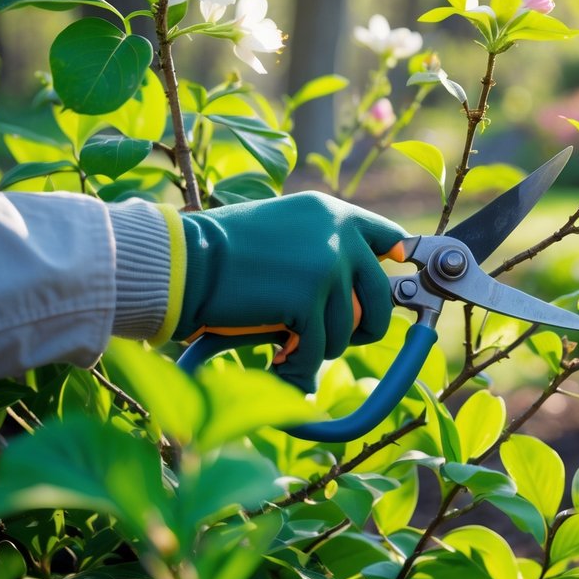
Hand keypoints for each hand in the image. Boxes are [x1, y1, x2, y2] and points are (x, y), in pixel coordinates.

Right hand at [174, 192, 405, 391]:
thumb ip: (323, 246)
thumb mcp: (285, 230)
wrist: (182, 261)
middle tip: (329, 338)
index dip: (393, 263)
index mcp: (332, 213)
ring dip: (319, 346)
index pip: (388, 236)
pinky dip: (299, 365)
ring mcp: (327, 266)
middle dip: (361, 327)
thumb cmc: (222, 251)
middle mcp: (338, 234)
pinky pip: (319, 349)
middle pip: (381, 297)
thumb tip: (358, 281)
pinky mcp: (309, 300)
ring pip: (348, 330)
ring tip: (287, 343)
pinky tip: (278, 359)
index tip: (395, 276)